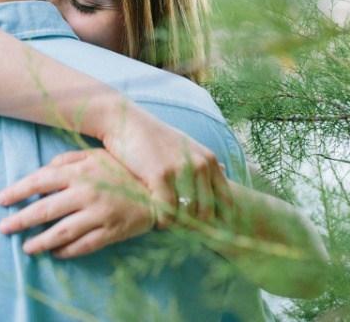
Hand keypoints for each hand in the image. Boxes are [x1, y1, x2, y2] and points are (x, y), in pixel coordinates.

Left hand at [0, 149, 154, 257]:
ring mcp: (99, 215)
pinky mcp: (111, 232)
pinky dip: (66, 251)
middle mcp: (86, 193)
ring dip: (39, 241)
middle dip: (20, 220)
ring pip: (61, 232)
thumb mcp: (96, 155)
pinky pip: (83, 245)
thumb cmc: (123, 169)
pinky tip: (54, 253)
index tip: (1, 201)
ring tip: (25, 247)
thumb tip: (45, 169)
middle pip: (45, 210)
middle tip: (4, 228)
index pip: (39, 181)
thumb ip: (68, 159)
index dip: (17, 191)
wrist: (159, 188)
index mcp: (80, 171)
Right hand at [100, 107, 223, 227]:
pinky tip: (153, 217)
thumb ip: (203, 161)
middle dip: (193, 226)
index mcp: (208, 160)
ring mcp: (181, 169)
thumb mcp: (185, 145)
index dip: (217, 219)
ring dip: (175, 224)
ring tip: (164, 222)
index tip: (202, 228)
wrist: (124, 122)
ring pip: (187, 215)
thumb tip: (225, 169)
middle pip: (206, 212)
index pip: (225, 201)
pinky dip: (160, 220)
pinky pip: (167, 211)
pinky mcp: (160, 175)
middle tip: (177, 228)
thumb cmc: (153, 137)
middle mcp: (200, 164)